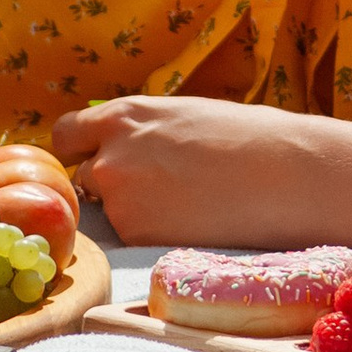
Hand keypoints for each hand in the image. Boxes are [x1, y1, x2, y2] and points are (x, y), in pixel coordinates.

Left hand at [55, 93, 335, 249]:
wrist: (286, 174)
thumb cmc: (250, 136)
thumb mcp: (186, 115)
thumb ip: (145, 130)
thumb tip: (125, 144)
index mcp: (126, 115)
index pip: (66, 134)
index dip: (81, 149)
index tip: (97, 158)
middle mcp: (111, 156)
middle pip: (83, 176)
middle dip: (109, 184)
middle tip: (154, 189)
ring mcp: (120, 200)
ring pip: (107, 210)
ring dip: (130, 210)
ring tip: (180, 206)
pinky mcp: (137, 237)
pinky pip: (129, 237)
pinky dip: (150, 234)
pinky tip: (188, 224)